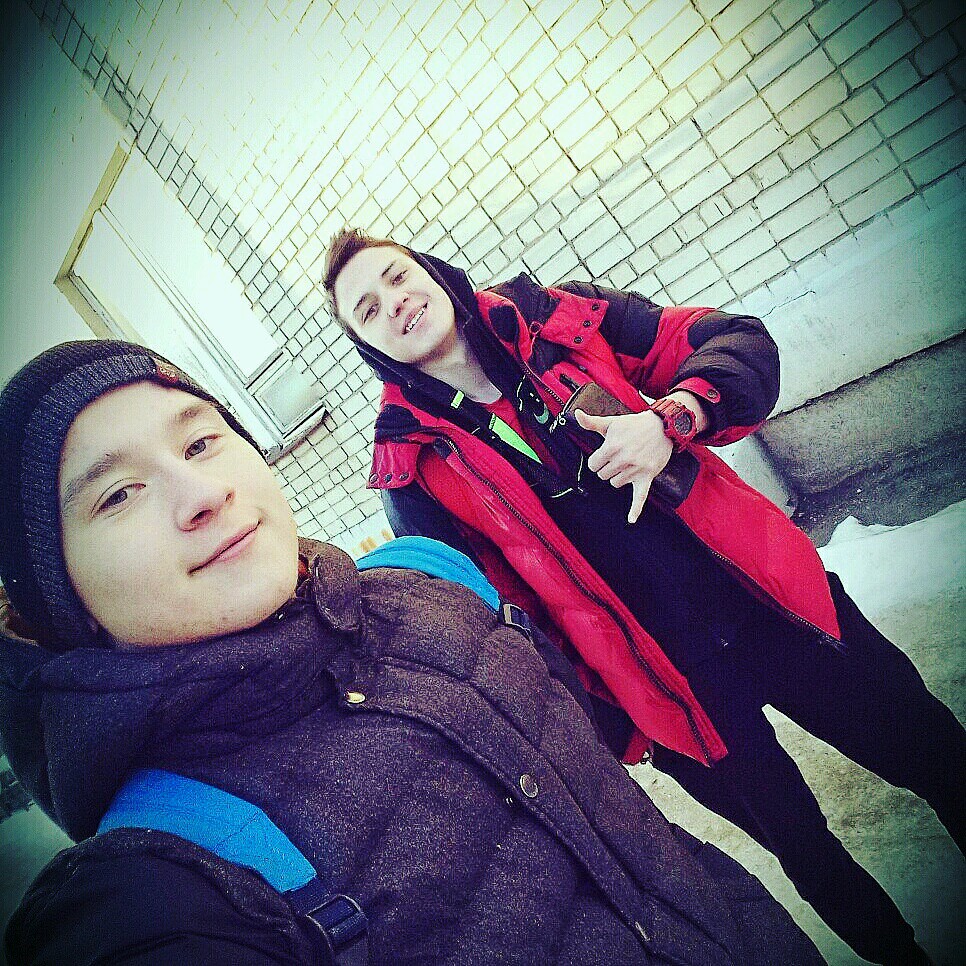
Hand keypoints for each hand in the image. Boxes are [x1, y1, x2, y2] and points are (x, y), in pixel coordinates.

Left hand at [573, 408, 672, 523]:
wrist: (661, 427)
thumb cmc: (633, 425)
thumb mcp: (611, 422)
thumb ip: (591, 423)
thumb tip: (577, 415)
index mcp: (612, 447)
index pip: (593, 465)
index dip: (597, 460)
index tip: (605, 454)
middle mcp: (623, 460)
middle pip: (603, 476)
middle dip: (607, 467)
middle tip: (618, 457)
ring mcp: (635, 470)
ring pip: (615, 484)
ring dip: (618, 476)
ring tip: (627, 463)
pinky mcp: (647, 477)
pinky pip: (640, 497)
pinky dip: (635, 509)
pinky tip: (631, 519)